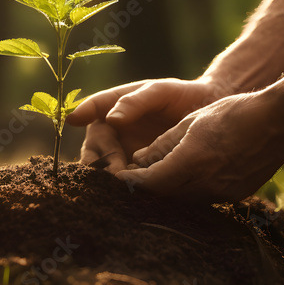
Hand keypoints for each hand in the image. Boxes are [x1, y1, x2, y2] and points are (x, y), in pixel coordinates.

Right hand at [68, 78, 228, 170]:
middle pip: (94, 146)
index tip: (74, 119)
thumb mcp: (160, 91)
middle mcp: (114, 129)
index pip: (94, 109)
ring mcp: (123, 151)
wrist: (209, 113)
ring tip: (122, 185)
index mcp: (115, 105)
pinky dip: (123, 186)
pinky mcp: (136, 169)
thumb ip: (135, 102)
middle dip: (100, 160)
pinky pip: (123, 179)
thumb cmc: (182, 96)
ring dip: (108, 177)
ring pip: (104, 167)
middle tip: (115, 172)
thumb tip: (112, 120)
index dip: (83, 113)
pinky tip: (132, 193)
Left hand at [116, 92, 283, 202]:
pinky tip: (187, 175)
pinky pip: (204, 197)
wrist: (280, 121)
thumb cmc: (234, 113)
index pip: (150, 183)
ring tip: (157, 174)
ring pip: (184, 199)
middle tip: (132, 177)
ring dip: (169, 189)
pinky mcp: (236, 195)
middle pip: (165, 196)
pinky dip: (190, 189)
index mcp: (192, 162)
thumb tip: (140, 159)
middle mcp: (207, 184)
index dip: (130, 182)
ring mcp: (223, 193)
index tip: (116, 178)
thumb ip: (163, 144)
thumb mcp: (191, 122)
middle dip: (147, 188)